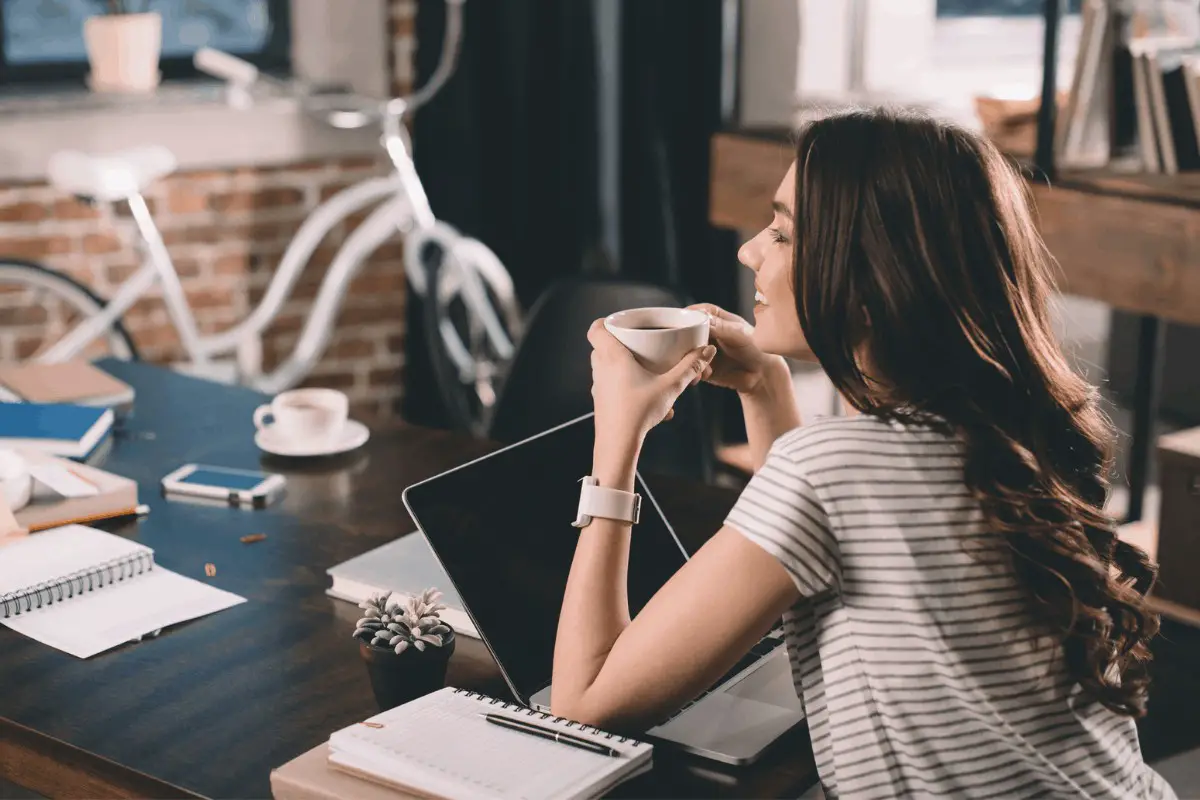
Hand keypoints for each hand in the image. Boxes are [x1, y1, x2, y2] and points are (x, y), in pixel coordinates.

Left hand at [588, 319, 715, 451]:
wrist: (619, 444)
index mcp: (612, 355)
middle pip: (604, 346)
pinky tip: (652, 399)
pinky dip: (630, 386)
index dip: (607, 322)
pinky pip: (615, 386)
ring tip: (653, 375)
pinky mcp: (602, 401)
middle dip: (625, 344)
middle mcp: (601, 368)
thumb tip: (707, 351)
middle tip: (644, 346)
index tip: (623, 323)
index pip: (596, 328)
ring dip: (629, 367)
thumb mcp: (670, 387)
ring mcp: (599, 386)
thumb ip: (690, 367)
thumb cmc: (638, 412)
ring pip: (610, 367)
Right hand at [687, 304, 787, 395]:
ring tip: (698, 363)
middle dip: (685, 339)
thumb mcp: (740, 334)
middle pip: (689, 331)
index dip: (690, 314)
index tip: (680, 318)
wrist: (762, 375)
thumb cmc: (757, 349)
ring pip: (689, 351)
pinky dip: (694, 371)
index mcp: (718, 320)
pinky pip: (693, 368)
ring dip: (689, 357)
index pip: (700, 312)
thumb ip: (722, 328)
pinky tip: (702, 374)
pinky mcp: (704, 367)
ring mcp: (705, 351)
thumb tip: (703, 319)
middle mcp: (709, 334)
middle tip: (685, 345)